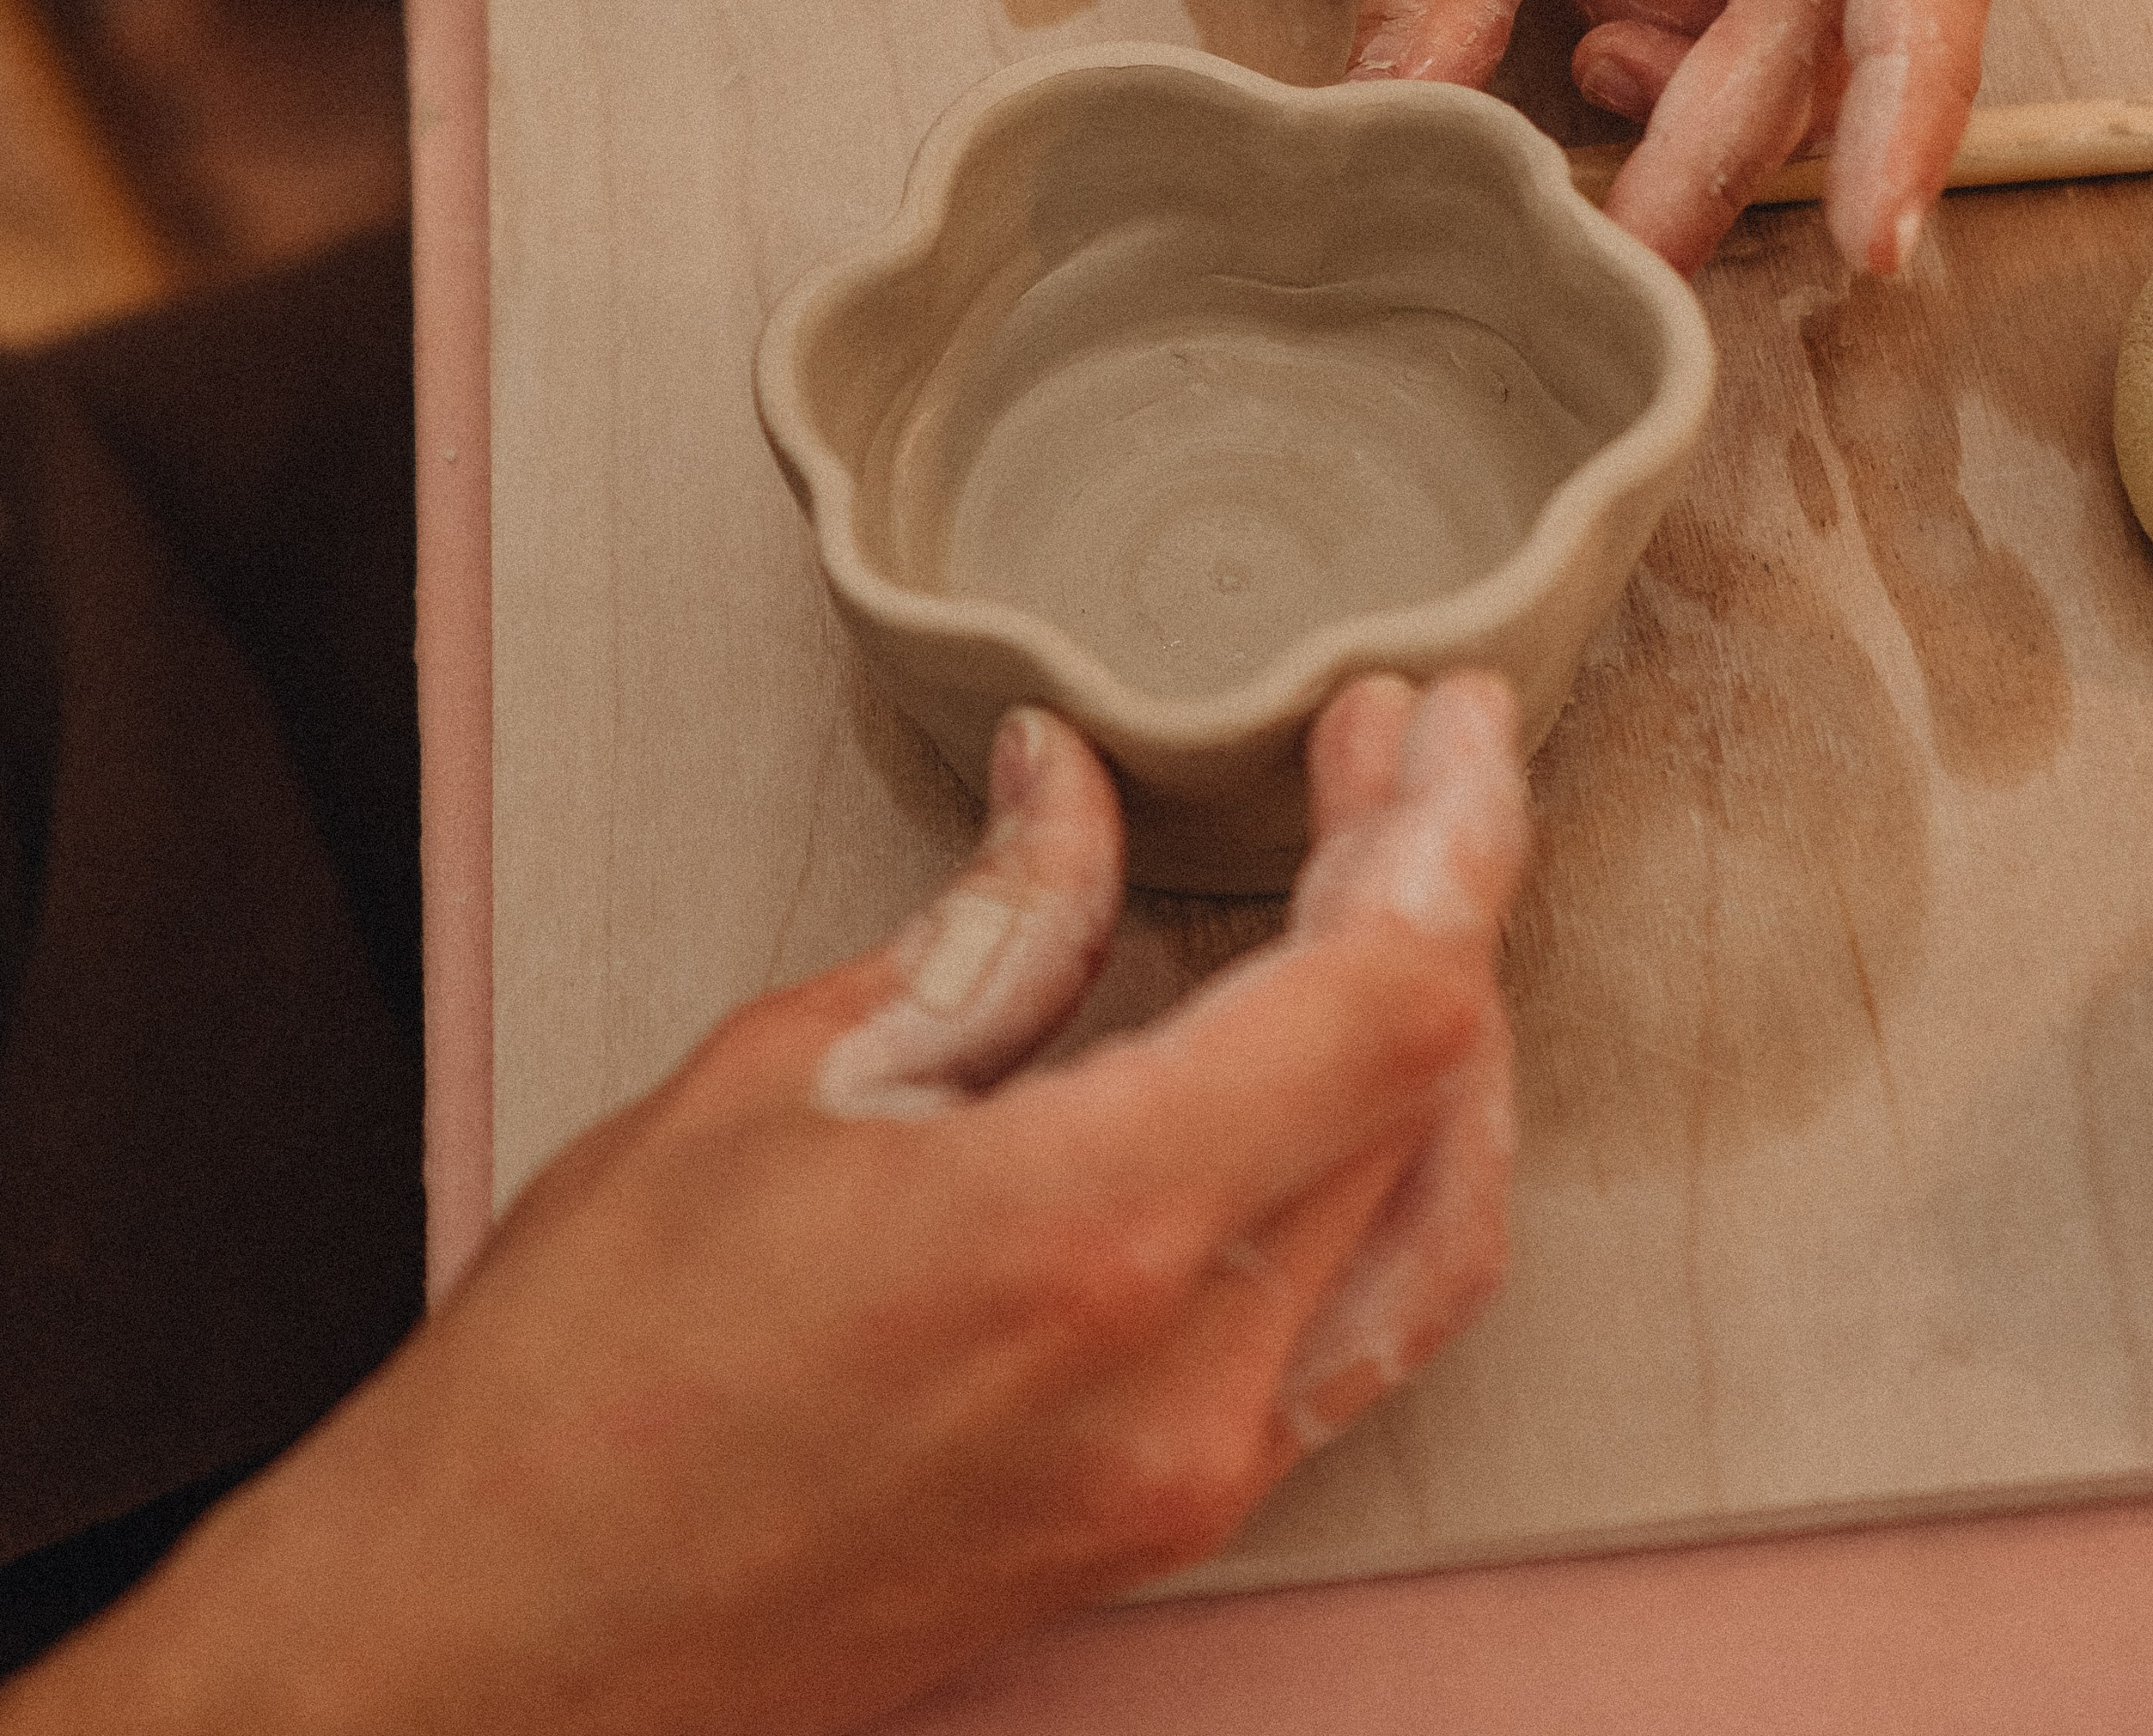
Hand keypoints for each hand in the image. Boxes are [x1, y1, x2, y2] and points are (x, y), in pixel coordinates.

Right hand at [19, 677, 1526, 1735]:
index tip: (1441, 709)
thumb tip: (1069, 793)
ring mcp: (1191, 1473)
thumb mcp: (776, 1082)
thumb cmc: (588, 1377)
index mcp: (1083, 1232)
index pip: (1388, 997)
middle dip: (1434, 881)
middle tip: (1385, 747)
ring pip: (1431, 1219)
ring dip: (1443, 1030)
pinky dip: (1389, 1170)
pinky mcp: (1166, 1519)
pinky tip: (1342, 1069)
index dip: (1449, 825)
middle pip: (1428, 1087)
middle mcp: (1183, 1378)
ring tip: (1388, 877)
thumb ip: (984, 933)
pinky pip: (1358, 1326)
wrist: (504, 1652)